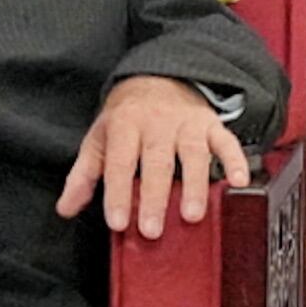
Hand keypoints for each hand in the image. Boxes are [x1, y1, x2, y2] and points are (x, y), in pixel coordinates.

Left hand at [56, 75, 249, 240]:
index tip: (119, 222)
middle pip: (156, 162)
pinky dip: (235, 160)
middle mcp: (157, 122)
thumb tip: (67, 208)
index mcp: (125, 125)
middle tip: (152, 230)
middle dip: (154, 197)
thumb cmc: (128, 117)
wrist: (160, 76)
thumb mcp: (100, 138)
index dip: (117, 193)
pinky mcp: (211, 124)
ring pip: (193, 154)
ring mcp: (187, 123)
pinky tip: (239, 181)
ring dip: (193, 185)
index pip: (119, 162)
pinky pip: (226, 141)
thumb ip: (84, 175)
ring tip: (192, 215)